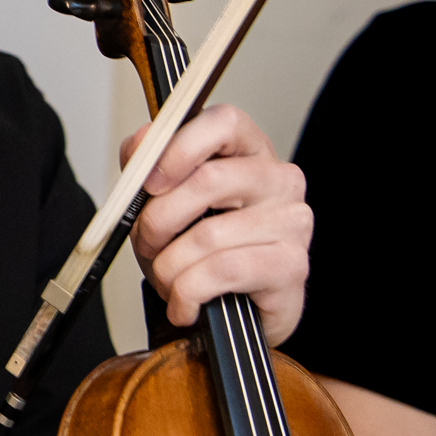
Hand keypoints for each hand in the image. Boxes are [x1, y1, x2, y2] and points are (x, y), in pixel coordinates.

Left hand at [118, 102, 311, 341]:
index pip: (224, 121)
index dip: (179, 147)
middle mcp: (280, 179)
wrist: (230, 313)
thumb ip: (148, 164)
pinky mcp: (292, 265)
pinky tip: (184, 304)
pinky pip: (222, 272)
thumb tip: (142, 143)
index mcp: (249, 151)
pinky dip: (187, 292)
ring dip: (169, 265)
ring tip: (166, 278)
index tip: (149, 181)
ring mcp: (293, 221)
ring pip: (208, 234)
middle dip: (158, 219)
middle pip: (208, 179)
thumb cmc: (198, 248)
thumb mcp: (162, 201)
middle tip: (145, 242)